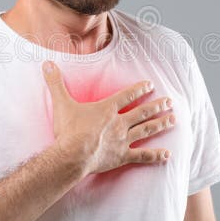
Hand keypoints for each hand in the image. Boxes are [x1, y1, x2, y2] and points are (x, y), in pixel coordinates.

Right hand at [42, 60, 174, 174]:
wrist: (72, 155)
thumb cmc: (67, 130)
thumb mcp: (61, 103)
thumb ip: (55, 83)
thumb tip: (46, 64)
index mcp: (107, 109)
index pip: (127, 96)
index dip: (139, 89)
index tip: (151, 85)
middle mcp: (119, 122)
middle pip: (142, 112)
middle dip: (157, 106)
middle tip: (170, 101)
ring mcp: (123, 140)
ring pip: (147, 130)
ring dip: (161, 124)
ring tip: (173, 120)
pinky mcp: (122, 157)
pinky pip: (142, 155)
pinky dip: (155, 155)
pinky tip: (167, 155)